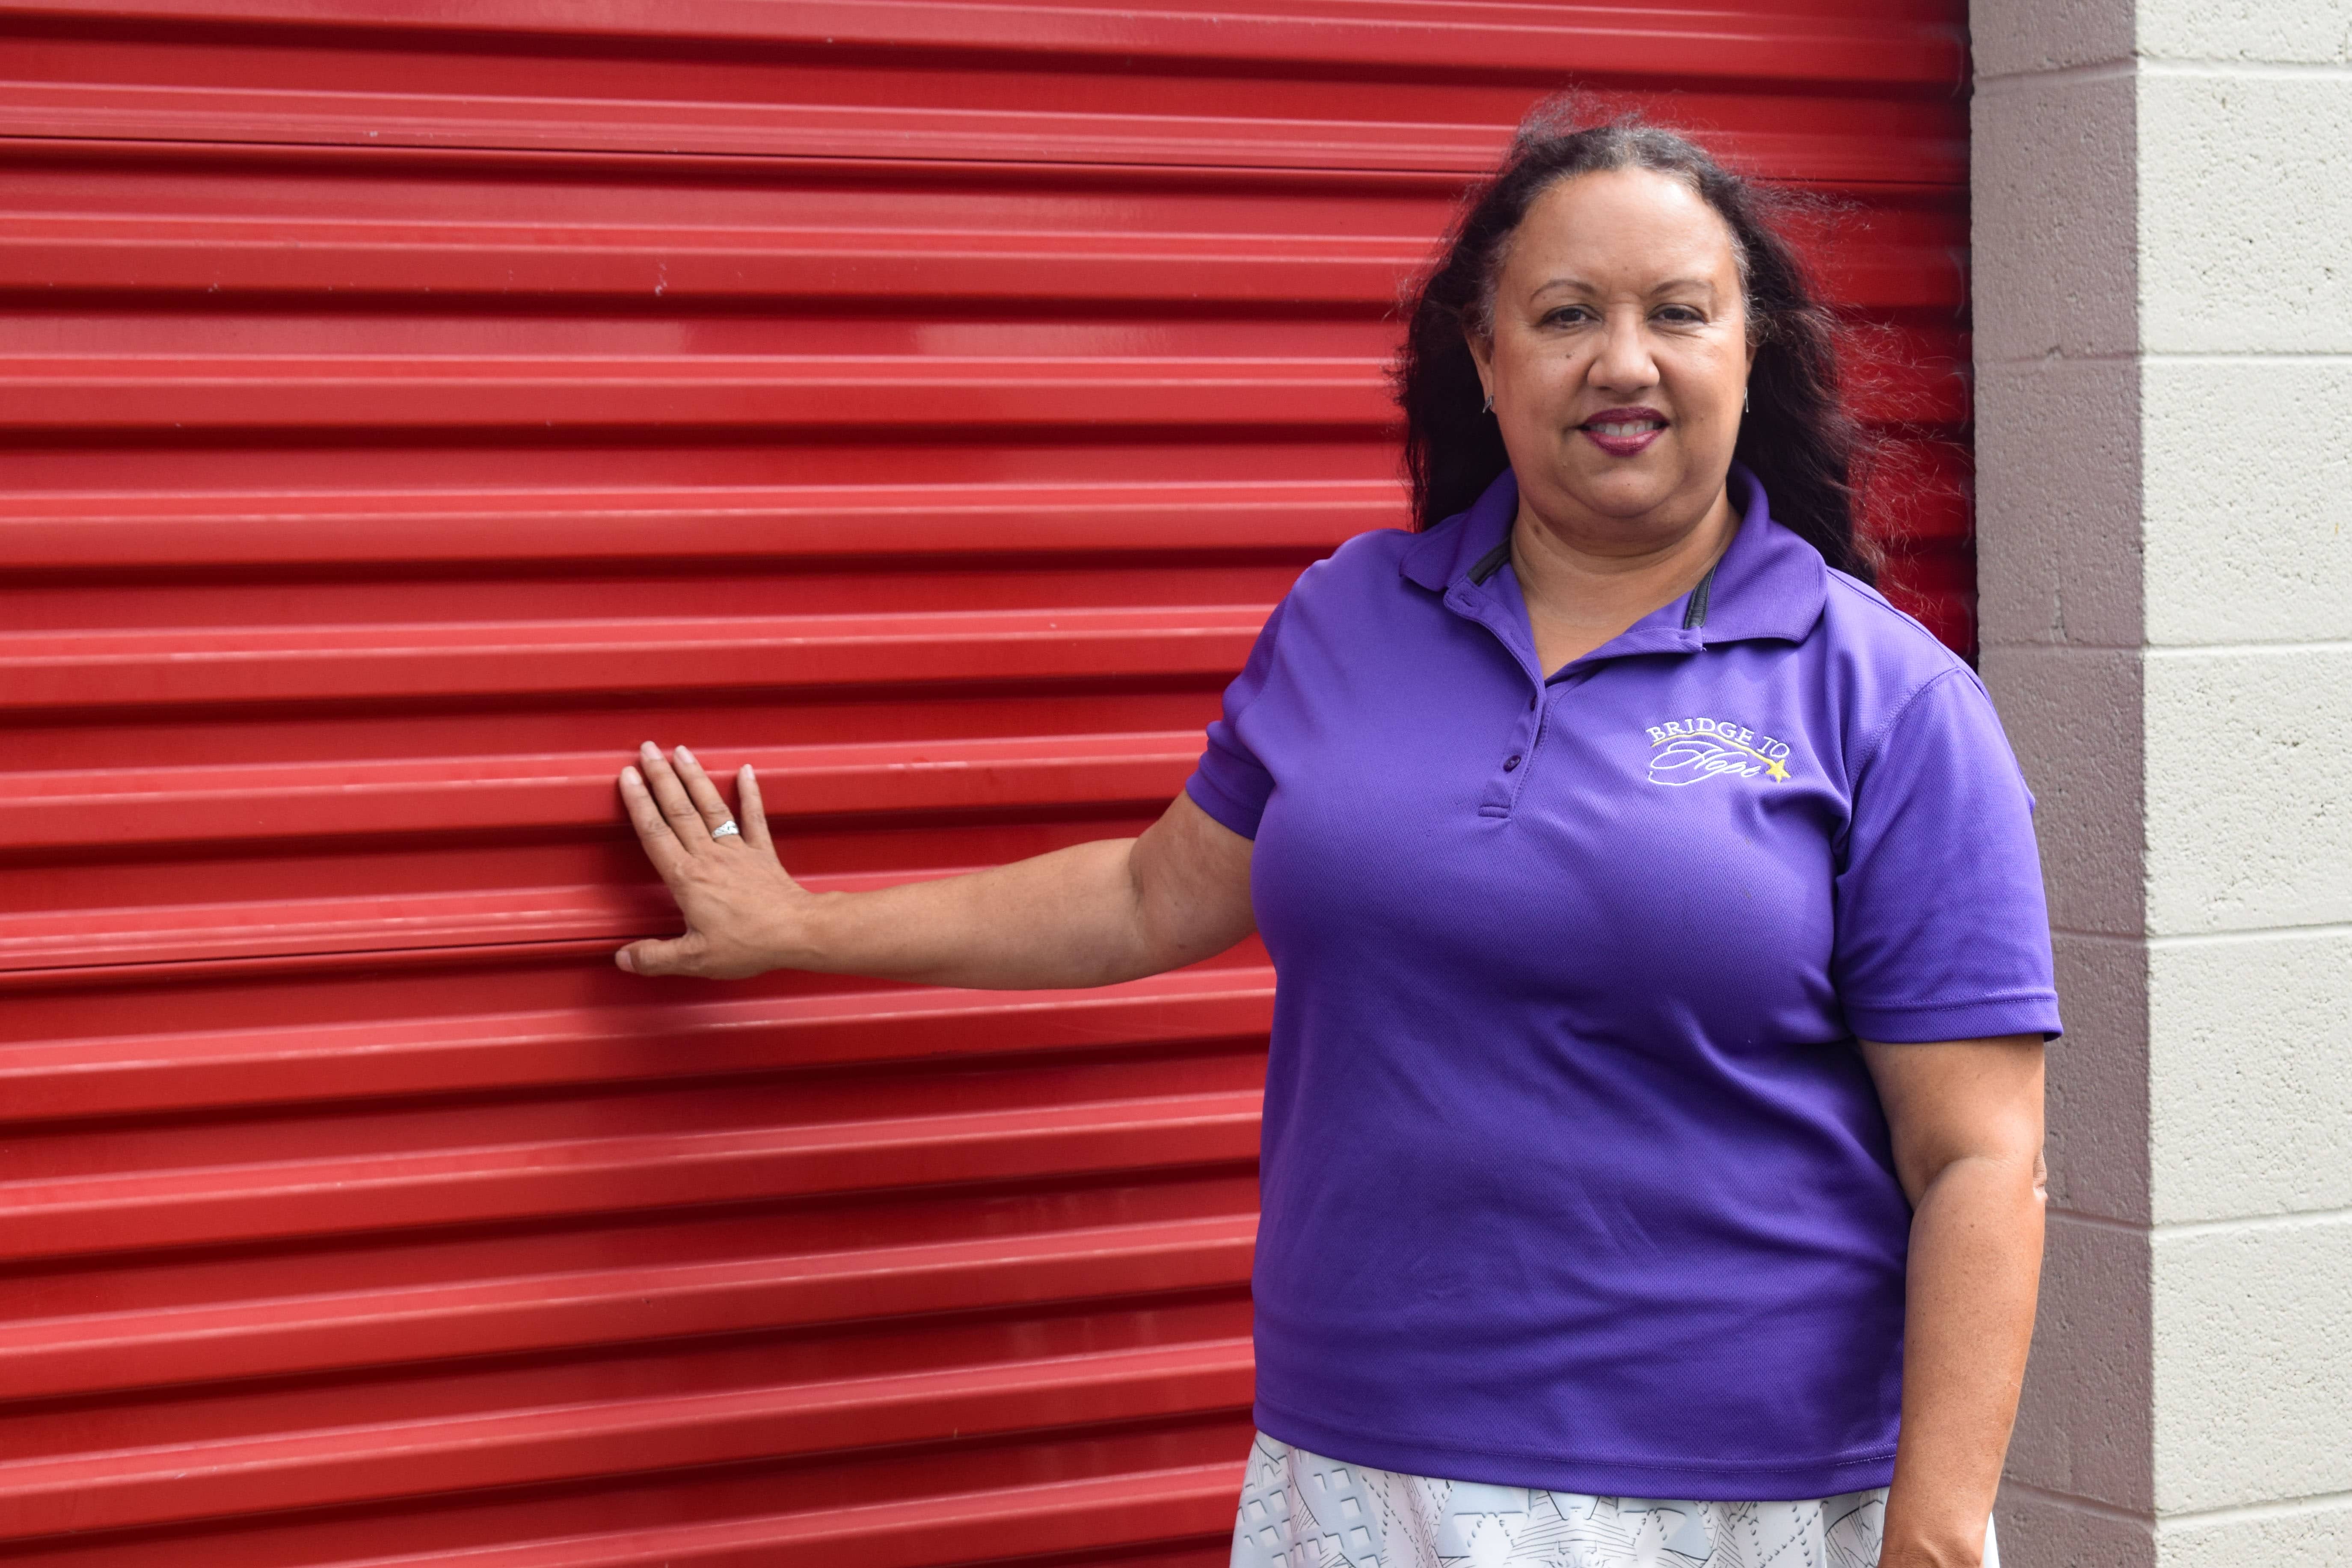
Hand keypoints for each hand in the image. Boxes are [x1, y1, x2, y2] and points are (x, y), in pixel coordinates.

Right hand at [614, 742, 814, 978]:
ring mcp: (737, 850)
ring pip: (711, 805)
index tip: (627, 776)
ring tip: (681, 751)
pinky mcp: (762, 853)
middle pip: (679, 809)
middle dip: (661, 776)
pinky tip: (746, 771)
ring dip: (694, 776)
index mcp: (687, 878)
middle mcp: (709, 856)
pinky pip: (754, 817)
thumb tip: (623, 959)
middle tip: (647, 749)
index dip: (639, 803)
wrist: (797, 932)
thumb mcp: (695, 960)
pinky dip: (751, 793)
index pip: (655, 833)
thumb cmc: (749, 944)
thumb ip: (655, 957)